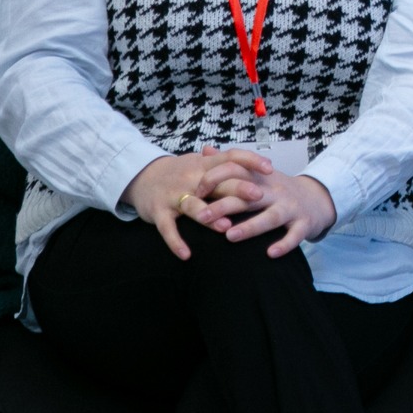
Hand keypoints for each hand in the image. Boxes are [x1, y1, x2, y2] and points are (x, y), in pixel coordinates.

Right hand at [120, 148, 273, 260]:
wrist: (142, 176)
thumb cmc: (180, 172)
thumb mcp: (201, 164)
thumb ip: (226, 166)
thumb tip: (256, 165)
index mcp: (204, 165)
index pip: (230, 157)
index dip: (250, 161)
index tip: (270, 169)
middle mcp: (190, 177)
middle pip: (217, 181)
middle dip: (237, 188)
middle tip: (258, 196)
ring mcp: (173, 195)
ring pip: (192, 204)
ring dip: (208, 216)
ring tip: (226, 227)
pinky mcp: (158, 211)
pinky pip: (167, 228)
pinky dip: (176, 241)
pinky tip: (187, 255)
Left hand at [194, 149, 337, 257]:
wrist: (317, 199)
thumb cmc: (279, 189)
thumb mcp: (258, 174)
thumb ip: (232, 164)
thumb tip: (205, 150)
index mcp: (262, 178)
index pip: (238, 172)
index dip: (216, 179)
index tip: (197, 192)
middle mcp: (276, 191)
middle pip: (249, 196)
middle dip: (225, 205)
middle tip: (202, 217)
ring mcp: (291, 207)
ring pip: (271, 216)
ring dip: (250, 226)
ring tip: (230, 236)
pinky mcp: (304, 224)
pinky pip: (295, 235)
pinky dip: (284, 244)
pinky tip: (270, 253)